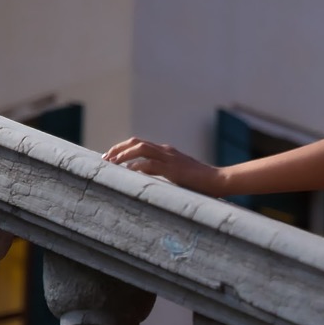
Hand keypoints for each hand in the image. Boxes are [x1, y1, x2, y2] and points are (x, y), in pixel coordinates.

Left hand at [101, 137, 224, 195]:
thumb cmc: (201, 182)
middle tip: (105, 158)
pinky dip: (136, 166)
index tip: (111, 157)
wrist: (218, 181)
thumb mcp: (180, 175)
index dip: (124, 149)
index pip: (140, 144)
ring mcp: (170, 158)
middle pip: (136, 142)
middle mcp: (166, 151)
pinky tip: (128, 172)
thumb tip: (148, 180)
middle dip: (118, 148)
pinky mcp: (173, 169)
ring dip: (124, 155)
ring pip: (141, 149)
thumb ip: (165, 173)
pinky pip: (150, 164)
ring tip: (112, 163)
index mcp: (167, 151)